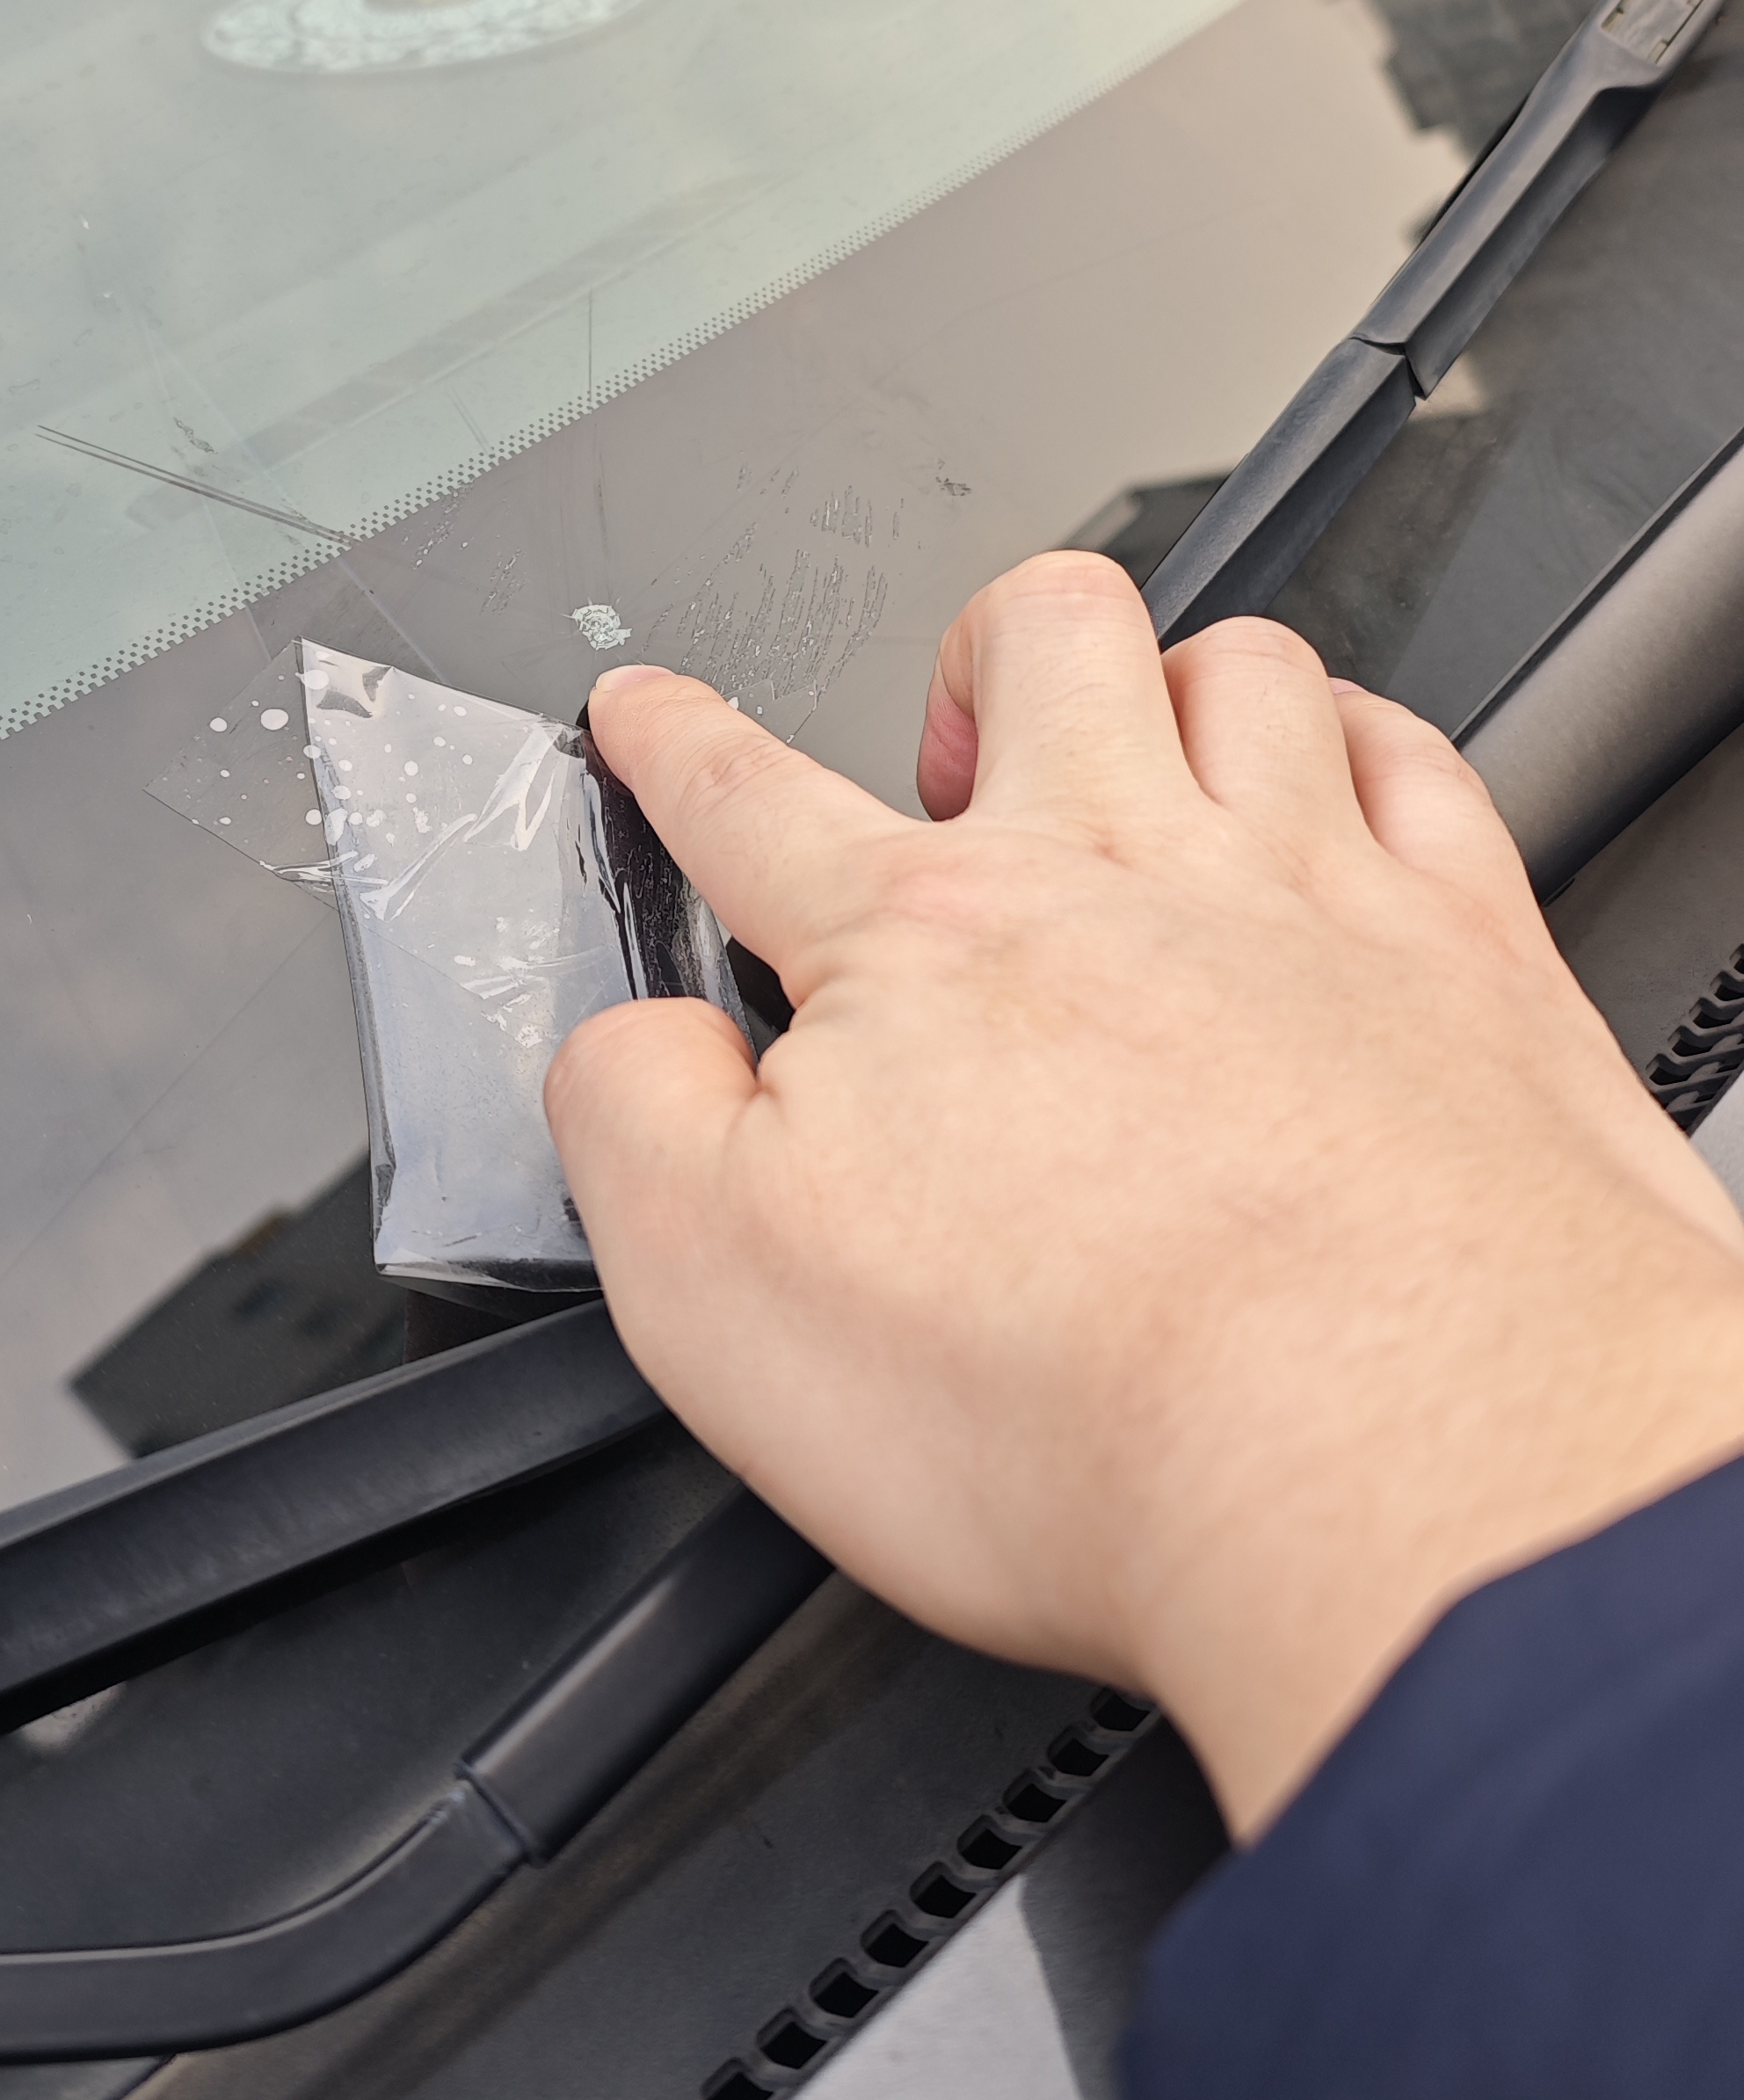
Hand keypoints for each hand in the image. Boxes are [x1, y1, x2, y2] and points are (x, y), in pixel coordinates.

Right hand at [545, 555, 1743, 1831]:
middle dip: (972, 657)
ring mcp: (1312, 897)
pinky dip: (1369, 756)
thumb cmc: (1099, 1407)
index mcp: (923, 951)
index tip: (653, 711)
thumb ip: (630, 1123)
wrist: (1404, 1461)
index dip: (676, 742)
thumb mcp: (719, 1293)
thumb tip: (624, 1045)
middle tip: (958, 755)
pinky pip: (1420, 763)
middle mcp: (1121, 876)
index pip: (750, 797)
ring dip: (1177, 692)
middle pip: (1036, 638)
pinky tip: (1346, 807)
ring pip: (1240, 667)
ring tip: (1150, 771)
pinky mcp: (1475, 960)